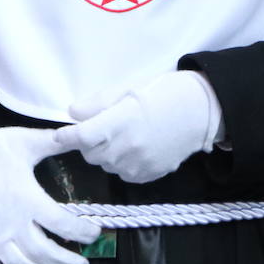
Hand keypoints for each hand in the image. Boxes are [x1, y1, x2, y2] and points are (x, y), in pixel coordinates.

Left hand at [53, 70, 222, 184]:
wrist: (203, 111)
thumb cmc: (164, 93)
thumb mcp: (128, 89)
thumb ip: (97, 103)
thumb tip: (72, 113)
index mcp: (120, 122)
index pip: (81, 137)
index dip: (66, 137)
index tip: (61, 135)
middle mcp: (127, 147)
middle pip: (89, 154)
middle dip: (89, 143)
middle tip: (102, 130)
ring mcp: (139, 164)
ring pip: (105, 165)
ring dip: (106, 154)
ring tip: (124, 137)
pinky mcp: (149, 174)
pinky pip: (123, 174)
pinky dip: (122, 164)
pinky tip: (136, 149)